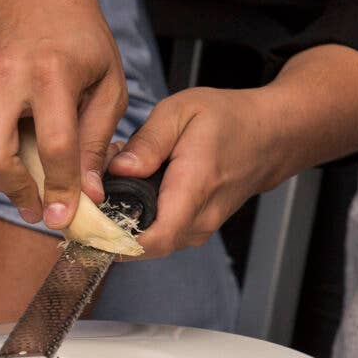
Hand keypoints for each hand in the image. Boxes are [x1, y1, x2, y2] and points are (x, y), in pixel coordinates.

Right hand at [0, 0, 126, 228]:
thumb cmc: (80, 36)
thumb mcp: (109, 84)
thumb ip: (98, 141)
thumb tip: (87, 194)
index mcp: (51, 72)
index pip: (53, 147)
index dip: (60, 190)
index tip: (63, 218)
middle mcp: (4, 75)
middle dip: (15, 193)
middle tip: (39, 207)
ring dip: (6, 174)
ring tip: (35, 168)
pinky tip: (16, 135)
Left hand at [108, 86, 293, 258]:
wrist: (270, 136)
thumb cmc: (227, 120)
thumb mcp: (181, 112)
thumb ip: (148, 142)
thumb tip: (119, 170)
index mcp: (194, 189)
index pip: (153, 239)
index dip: (114, 240)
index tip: (88, 224)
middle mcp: (199, 219)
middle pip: (142, 246)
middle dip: (111, 223)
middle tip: (98, 187)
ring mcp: (200, 230)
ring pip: (148, 243)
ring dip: (124, 220)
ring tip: (119, 180)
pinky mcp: (196, 230)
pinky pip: (160, 236)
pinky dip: (140, 219)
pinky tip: (136, 189)